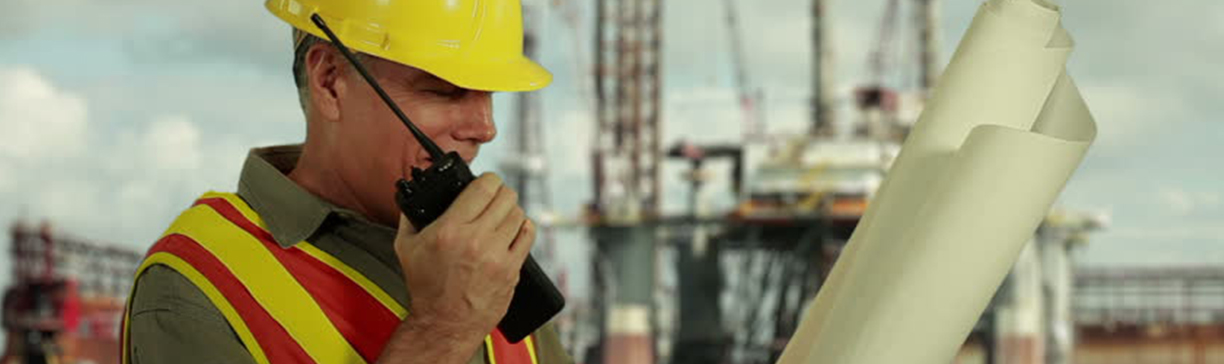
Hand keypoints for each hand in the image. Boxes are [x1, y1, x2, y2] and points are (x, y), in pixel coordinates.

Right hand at [389, 172, 535, 353]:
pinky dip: (523, 228)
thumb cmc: (425, 287)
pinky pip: (528, 235)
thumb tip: (413, 195)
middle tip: (493, 198)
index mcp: (450, 229)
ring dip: (511, 210)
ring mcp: (497, 256)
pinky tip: (513, 230)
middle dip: (500, 193)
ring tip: (501, 216)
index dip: (488, 180)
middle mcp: (476, 240)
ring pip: (519, 213)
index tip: (485, 183)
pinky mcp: (512, 270)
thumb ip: (409, 216)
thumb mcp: (406, 247)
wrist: (444, 323)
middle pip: (506, 196)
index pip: (484, 186)